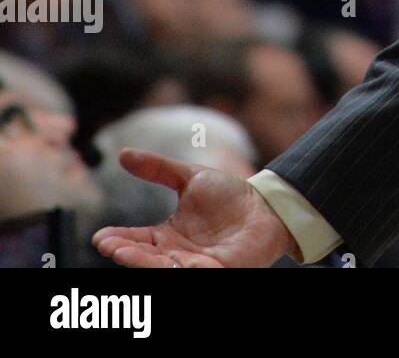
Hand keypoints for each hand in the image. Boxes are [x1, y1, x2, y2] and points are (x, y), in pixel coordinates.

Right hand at [92, 149, 296, 267]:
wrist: (266, 205)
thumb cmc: (230, 195)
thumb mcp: (190, 177)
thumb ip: (158, 168)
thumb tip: (122, 153)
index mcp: (167, 235)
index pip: (136, 240)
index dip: (118, 240)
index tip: (101, 237)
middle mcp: (176, 254)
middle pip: (144, 258)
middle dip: (126, 253)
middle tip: (110, 246)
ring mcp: (196, 265)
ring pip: (163, 269)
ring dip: (143, 263)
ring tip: (125, 254)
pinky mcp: (217, 272)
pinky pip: (195, 275)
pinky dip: (178, 270)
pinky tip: (167, 262)